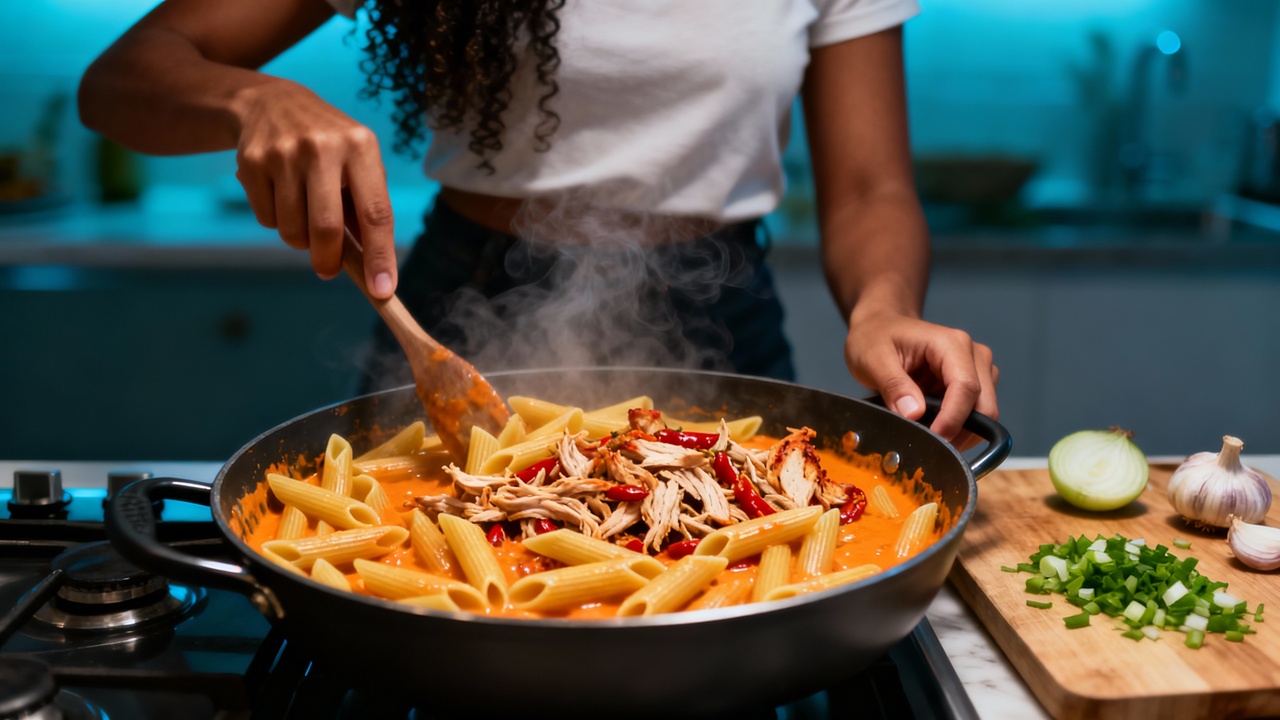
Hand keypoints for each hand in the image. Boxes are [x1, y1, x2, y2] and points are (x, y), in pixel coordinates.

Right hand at [233, 79, 396, 297]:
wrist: (273, 102)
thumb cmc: (331, 146)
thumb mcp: (359, 163)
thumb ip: (367, 209)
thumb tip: (373, 268)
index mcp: (361, 146)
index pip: (376, 212)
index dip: (380, 256)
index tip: (383, 289)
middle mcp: (323, 147)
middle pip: (326, 228)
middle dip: (328, 259)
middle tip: (328, 270)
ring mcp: (283, 153)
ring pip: (293, 230)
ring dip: (300, 240)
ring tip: (304, 214)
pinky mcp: (251, 162)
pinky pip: (266, 219)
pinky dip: (276, 222)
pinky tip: (281, 195)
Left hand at [844, 311, 998, 448]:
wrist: (881, 327)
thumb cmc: (876, 337)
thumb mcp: (873, 358)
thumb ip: (894, 385)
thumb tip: (914, 413)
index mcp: (952, 344)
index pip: (966, 388)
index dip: (952, 420)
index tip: (933, 440)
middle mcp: (974, 355)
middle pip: (984, 405)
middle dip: (960, 431)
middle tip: (930, 446)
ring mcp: (978, 369)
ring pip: (985, 414)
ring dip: (961, 432)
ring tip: (928, 436)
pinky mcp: (975, 384)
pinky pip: (977, 415)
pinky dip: (960, 428)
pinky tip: (935, 429)